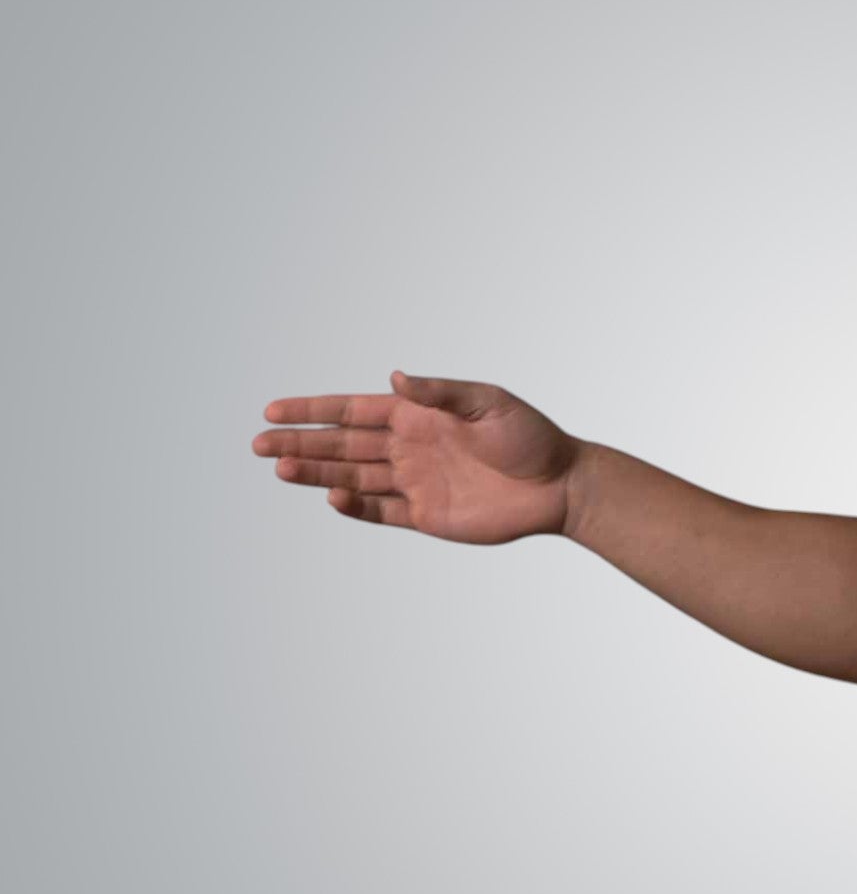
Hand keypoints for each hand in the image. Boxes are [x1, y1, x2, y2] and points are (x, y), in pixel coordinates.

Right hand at [253, 370, 581, 543]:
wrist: (561, 486)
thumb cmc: (529, 437)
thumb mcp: (488, 403)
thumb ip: (439, 393)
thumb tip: (395, 378)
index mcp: (418, 415)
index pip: (353, 409)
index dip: (313, 410)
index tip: (272, 409)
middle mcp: (409, 447)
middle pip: (342, 444)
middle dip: (300, 443)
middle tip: (257, 445)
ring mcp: (415, 482)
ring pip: (353, 477)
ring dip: (317, 473)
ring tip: (278, 469)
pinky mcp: (427, 516)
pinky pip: (382, 512)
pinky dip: (355, 507)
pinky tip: (330, 497)